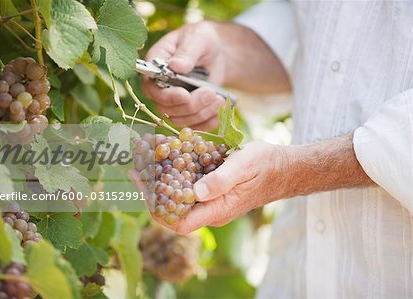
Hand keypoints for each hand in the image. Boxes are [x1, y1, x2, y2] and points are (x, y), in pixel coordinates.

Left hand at [130, 141, 289, 233]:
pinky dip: (174, 171)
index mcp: (217, 210)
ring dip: (159, 178)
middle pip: (172, 208)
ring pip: (177, 195)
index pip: (179, 222)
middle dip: (152, 189)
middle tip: (136, 167)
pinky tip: (164, 154)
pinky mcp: (210, 189)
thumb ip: (221, 180)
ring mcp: (209, 200)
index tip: (142, 186)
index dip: (157, 209)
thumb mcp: (244, 167)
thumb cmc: (266, 166)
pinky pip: (187, 185)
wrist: (282, 167)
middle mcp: (209, 209)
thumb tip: (196, 192)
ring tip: (144, 158)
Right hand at [143, 21, 225, 130]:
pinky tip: (220, 112)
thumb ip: (187, 53)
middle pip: (166, 109)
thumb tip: (175, 66)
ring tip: (219, 99)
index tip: (185, 95)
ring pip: (180, 120)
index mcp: (155, 66)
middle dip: (191, 105)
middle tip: (210, 93)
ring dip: (201, 114)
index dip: (167, 96)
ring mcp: (172, 102)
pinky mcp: (187, 112)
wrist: (214, 52)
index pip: (152, 88)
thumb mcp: (197, 39)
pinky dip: (208, 123)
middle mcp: (159, 88)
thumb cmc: (201, 39)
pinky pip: (193, 126)